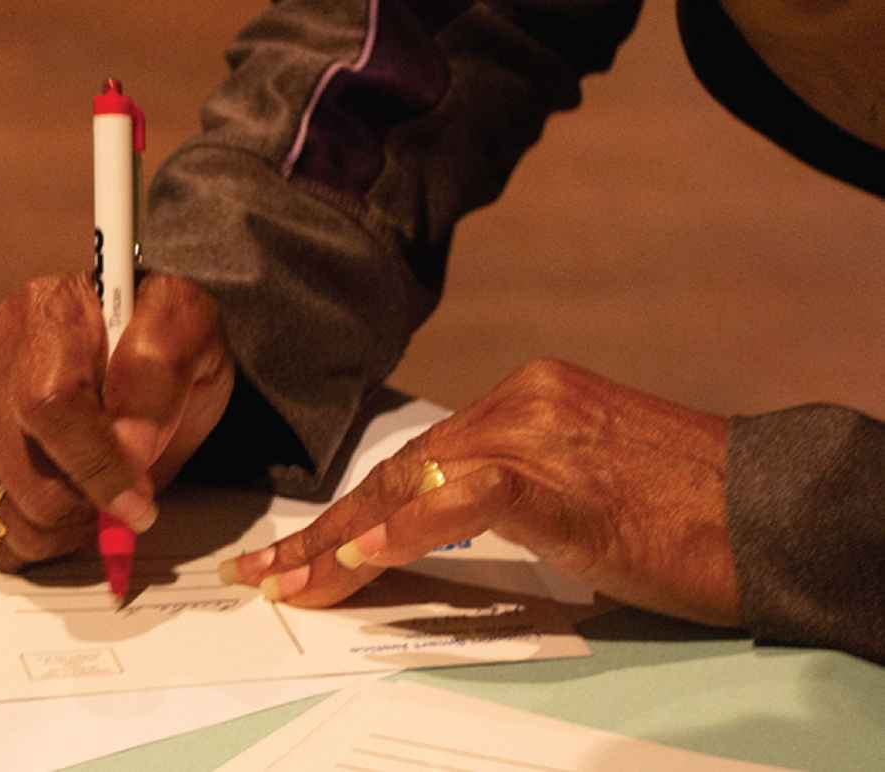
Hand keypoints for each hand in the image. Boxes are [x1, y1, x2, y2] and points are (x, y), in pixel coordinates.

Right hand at [0, 271, 233, 570]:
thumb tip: (129, 453)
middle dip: (86, 510)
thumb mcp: (187, 335)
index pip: (51, 406)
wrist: (129, 328)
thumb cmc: (162, 334)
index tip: (139, 507)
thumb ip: (159, 382)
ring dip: (58, 532)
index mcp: (49, 314)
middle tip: (126, 502)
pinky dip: (23, 537)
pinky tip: (60, 515)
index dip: (96, 470)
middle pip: (22, 477)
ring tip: (95, 504)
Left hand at [219, 359, 740, 627]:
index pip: (415, 461)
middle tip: (263, 574)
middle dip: (323, 533)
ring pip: (411, 485)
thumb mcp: (580, 487)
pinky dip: (406, 531)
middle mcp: (520, 402)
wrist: (770, 508)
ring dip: (341, 544)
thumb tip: (438, 518)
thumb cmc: (683, 509)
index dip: (350, 513)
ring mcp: (538, 435)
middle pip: (396, 472)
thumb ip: (509, 487)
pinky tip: (359, 560)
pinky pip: (463, 499)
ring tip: (288, 586)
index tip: (301, 553)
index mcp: (525, 399)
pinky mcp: (559, 478)